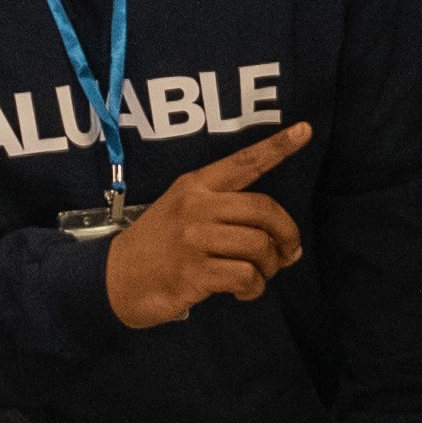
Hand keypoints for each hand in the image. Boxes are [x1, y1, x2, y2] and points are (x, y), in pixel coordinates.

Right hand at [99, 121, 310, 328]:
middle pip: (263, 209)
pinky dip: (254, 288)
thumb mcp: (183, 210)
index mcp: (196, 185)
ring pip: (259, 245)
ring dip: (270, 267)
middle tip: (288, 253)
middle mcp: (196, 206)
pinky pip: (245, 275)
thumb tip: (283, 242)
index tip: (305, 130)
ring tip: (259, 275)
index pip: (243, 162)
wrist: (116, 277)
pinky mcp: (193, 272)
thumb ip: (228, 216)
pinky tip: (242, 292)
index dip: (277, 148)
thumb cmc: (159, 244)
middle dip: (287, 234)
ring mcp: (193, 239)